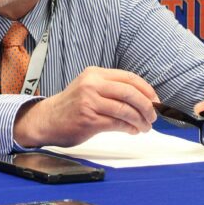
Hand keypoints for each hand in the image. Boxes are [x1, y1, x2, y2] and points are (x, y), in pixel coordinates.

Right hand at [13, 67, 157, 147]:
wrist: (47, 119)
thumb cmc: (72, 105)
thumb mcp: (89, 87)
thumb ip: (112, 89)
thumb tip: (143, 99)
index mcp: (95, 73)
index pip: (129, 78)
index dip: (147, 90)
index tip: (156, 100)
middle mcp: (92, 84)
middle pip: (130, 93)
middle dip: (147, 106)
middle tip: (153, 116)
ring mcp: (89, 102)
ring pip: (126, 110)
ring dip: (140, 121)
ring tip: (145, 127)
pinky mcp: (88, 119)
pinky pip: (117, 123)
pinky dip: (129, 128)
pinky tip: (132, 130)